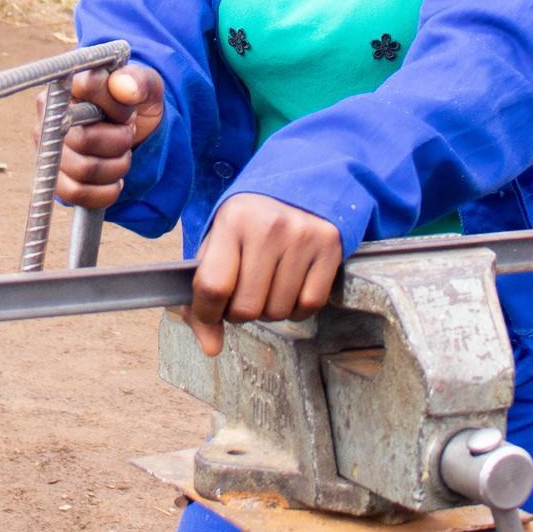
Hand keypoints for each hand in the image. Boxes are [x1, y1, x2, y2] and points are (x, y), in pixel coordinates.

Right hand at [54, 64, 165, 210]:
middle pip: (83, 138)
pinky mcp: (54, 180)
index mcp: (66, 86)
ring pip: (83, 169)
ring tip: (122, 155)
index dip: (117, 106)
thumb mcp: (145, 86)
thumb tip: (123, 87)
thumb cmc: (133, 104)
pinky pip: (77, 193)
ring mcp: (48, 151)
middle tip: (127, 135)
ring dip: (116, 166)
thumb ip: (137, 80)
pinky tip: (115, 179)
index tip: (126, 110)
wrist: (134, 135)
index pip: (89, 89)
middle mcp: (48, 117)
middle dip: (119, 141)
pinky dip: (106, 191)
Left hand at [188, 193, 340, 357]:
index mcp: (233, 220)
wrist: (299, 184)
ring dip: (269, 311)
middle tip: (243, 293)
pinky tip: (290, 288)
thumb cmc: (250, 222)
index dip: (207, 313)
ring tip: (267, 286)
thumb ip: (203, 293)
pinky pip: (309, 305)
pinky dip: (296, 309)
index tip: (210, 314)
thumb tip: (211, 347)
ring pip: (278, 312)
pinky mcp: (329, 247)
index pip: (213, 286)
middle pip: (247, 307)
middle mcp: (269, 227)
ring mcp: (303, 237)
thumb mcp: (219, 242)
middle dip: (239, 312)